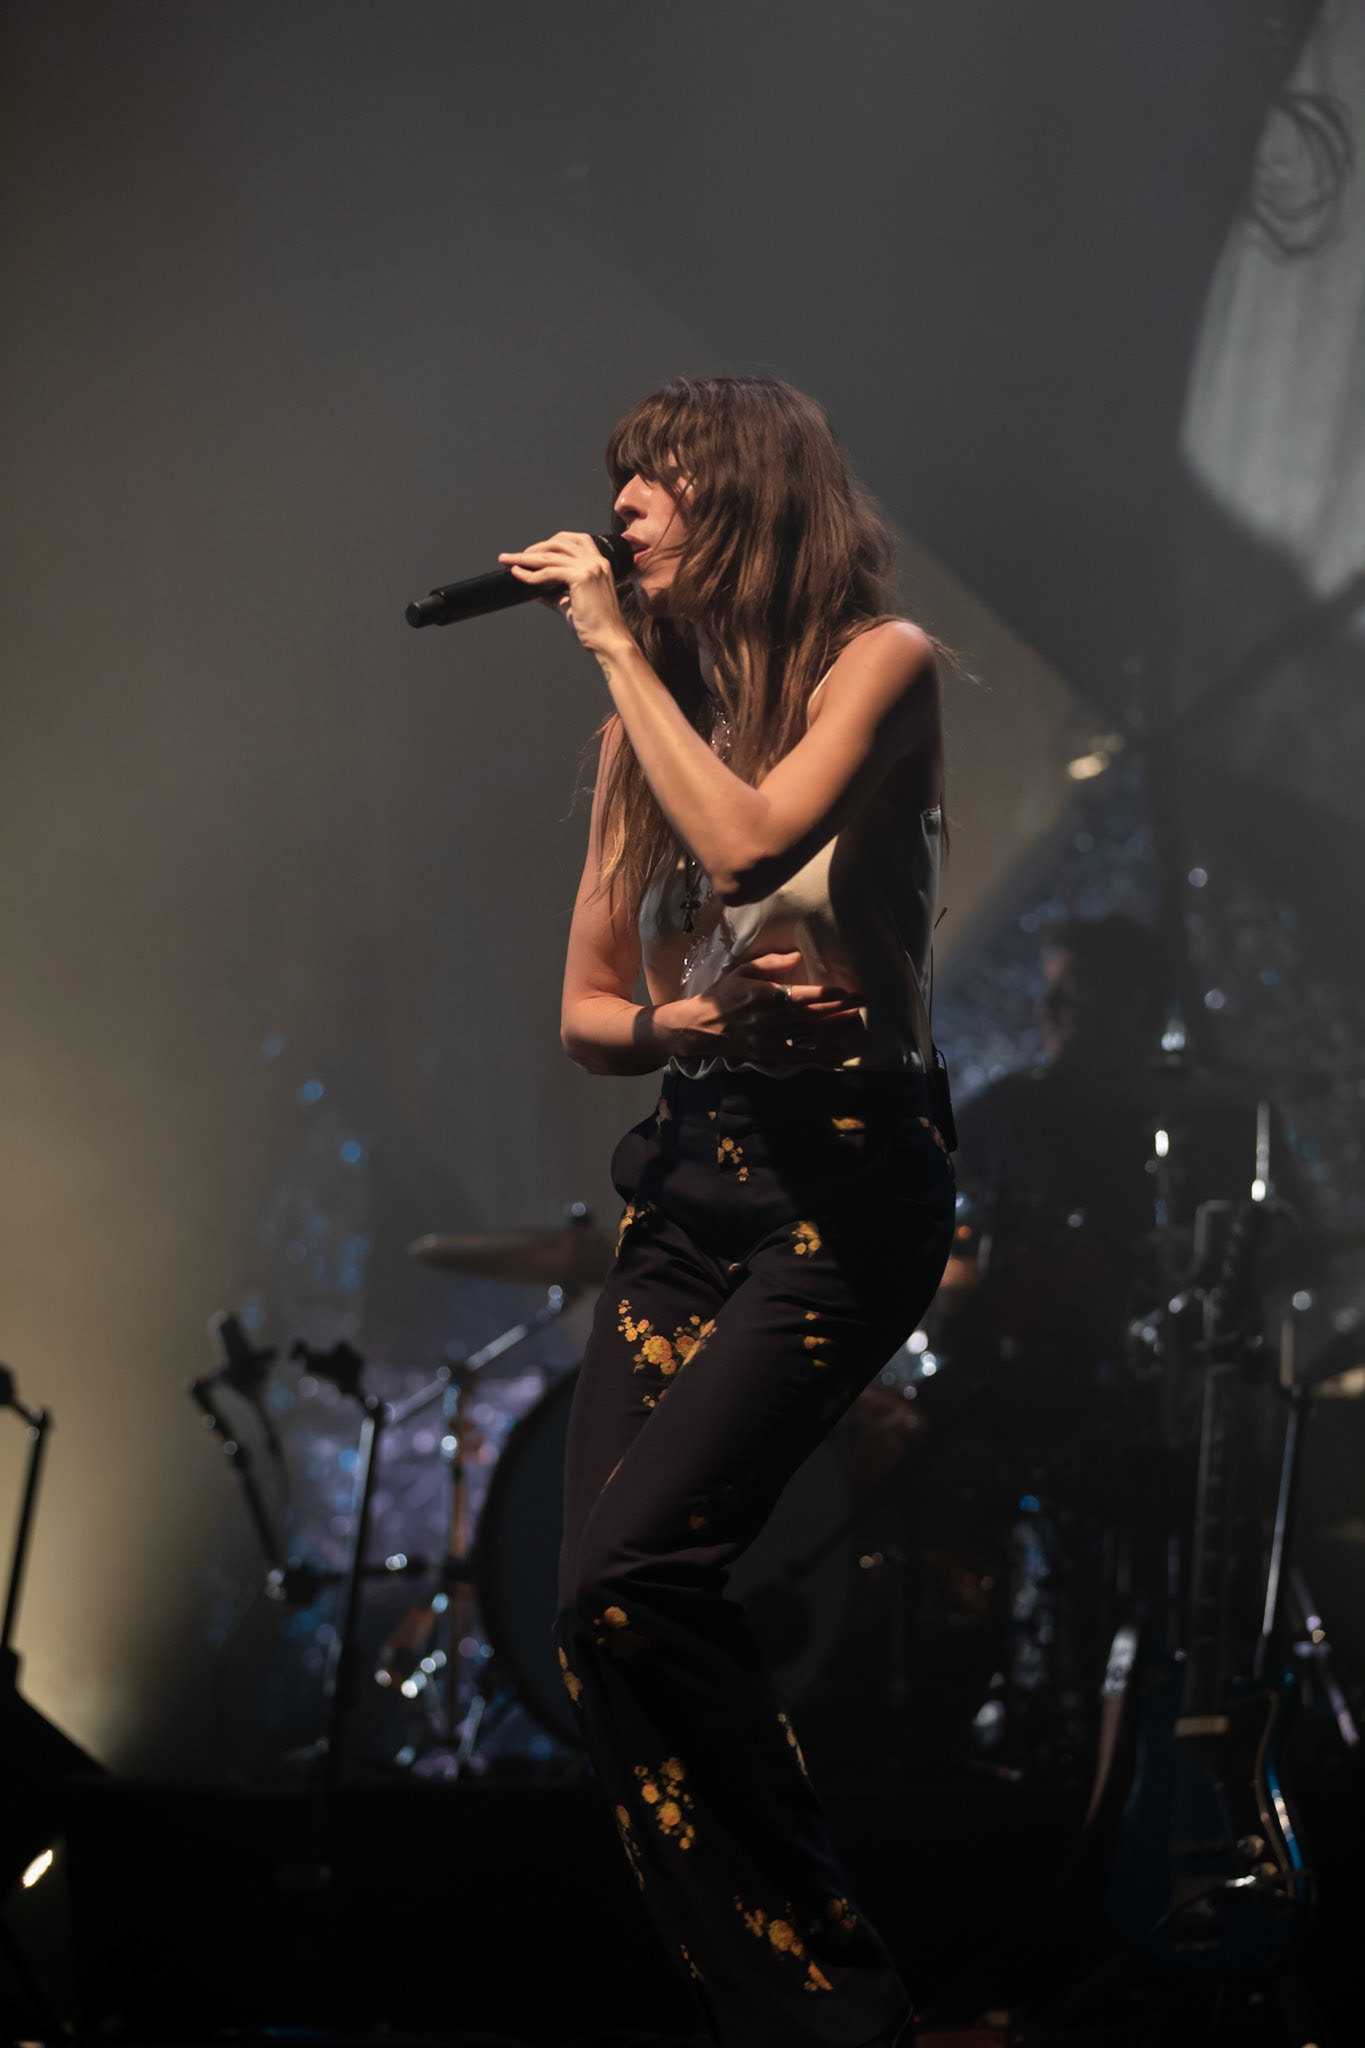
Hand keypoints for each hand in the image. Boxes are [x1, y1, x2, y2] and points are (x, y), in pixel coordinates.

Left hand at [497, 532, 629, 656]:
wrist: (609, 640)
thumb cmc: (595, 626)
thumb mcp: (572, 604)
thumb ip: (555, 594)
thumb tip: (536, 588)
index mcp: (599, 564)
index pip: (574, 541)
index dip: (550, 543)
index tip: (532, 552)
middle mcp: (597, 561)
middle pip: (559, 542)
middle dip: (534, 548)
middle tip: (514, 557)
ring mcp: (590, 567)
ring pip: (550, 556)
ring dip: (525, 557)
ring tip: (508, 561)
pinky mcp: (582, 577)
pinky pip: (548, 572)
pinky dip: (530, 574)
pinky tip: (518, 574)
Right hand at [678, 951, 864, 1066]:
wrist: (699, 1028)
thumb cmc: (722, 995)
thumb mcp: (742, 971)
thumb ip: (770, 964)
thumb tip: (797, 956)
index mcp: (763, 997)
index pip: (801, 996)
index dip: (825, 995)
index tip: (846, 991)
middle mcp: (770, 1020)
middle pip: (811, 1016)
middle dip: (839, 1010)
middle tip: (862, 1003)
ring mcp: (770, 1040)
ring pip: (809, 1036)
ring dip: (834, 1030)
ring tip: (856, 1023)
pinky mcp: (769, 1055)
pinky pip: (799, 1056)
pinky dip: (820, 1056)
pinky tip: (839, 1054)